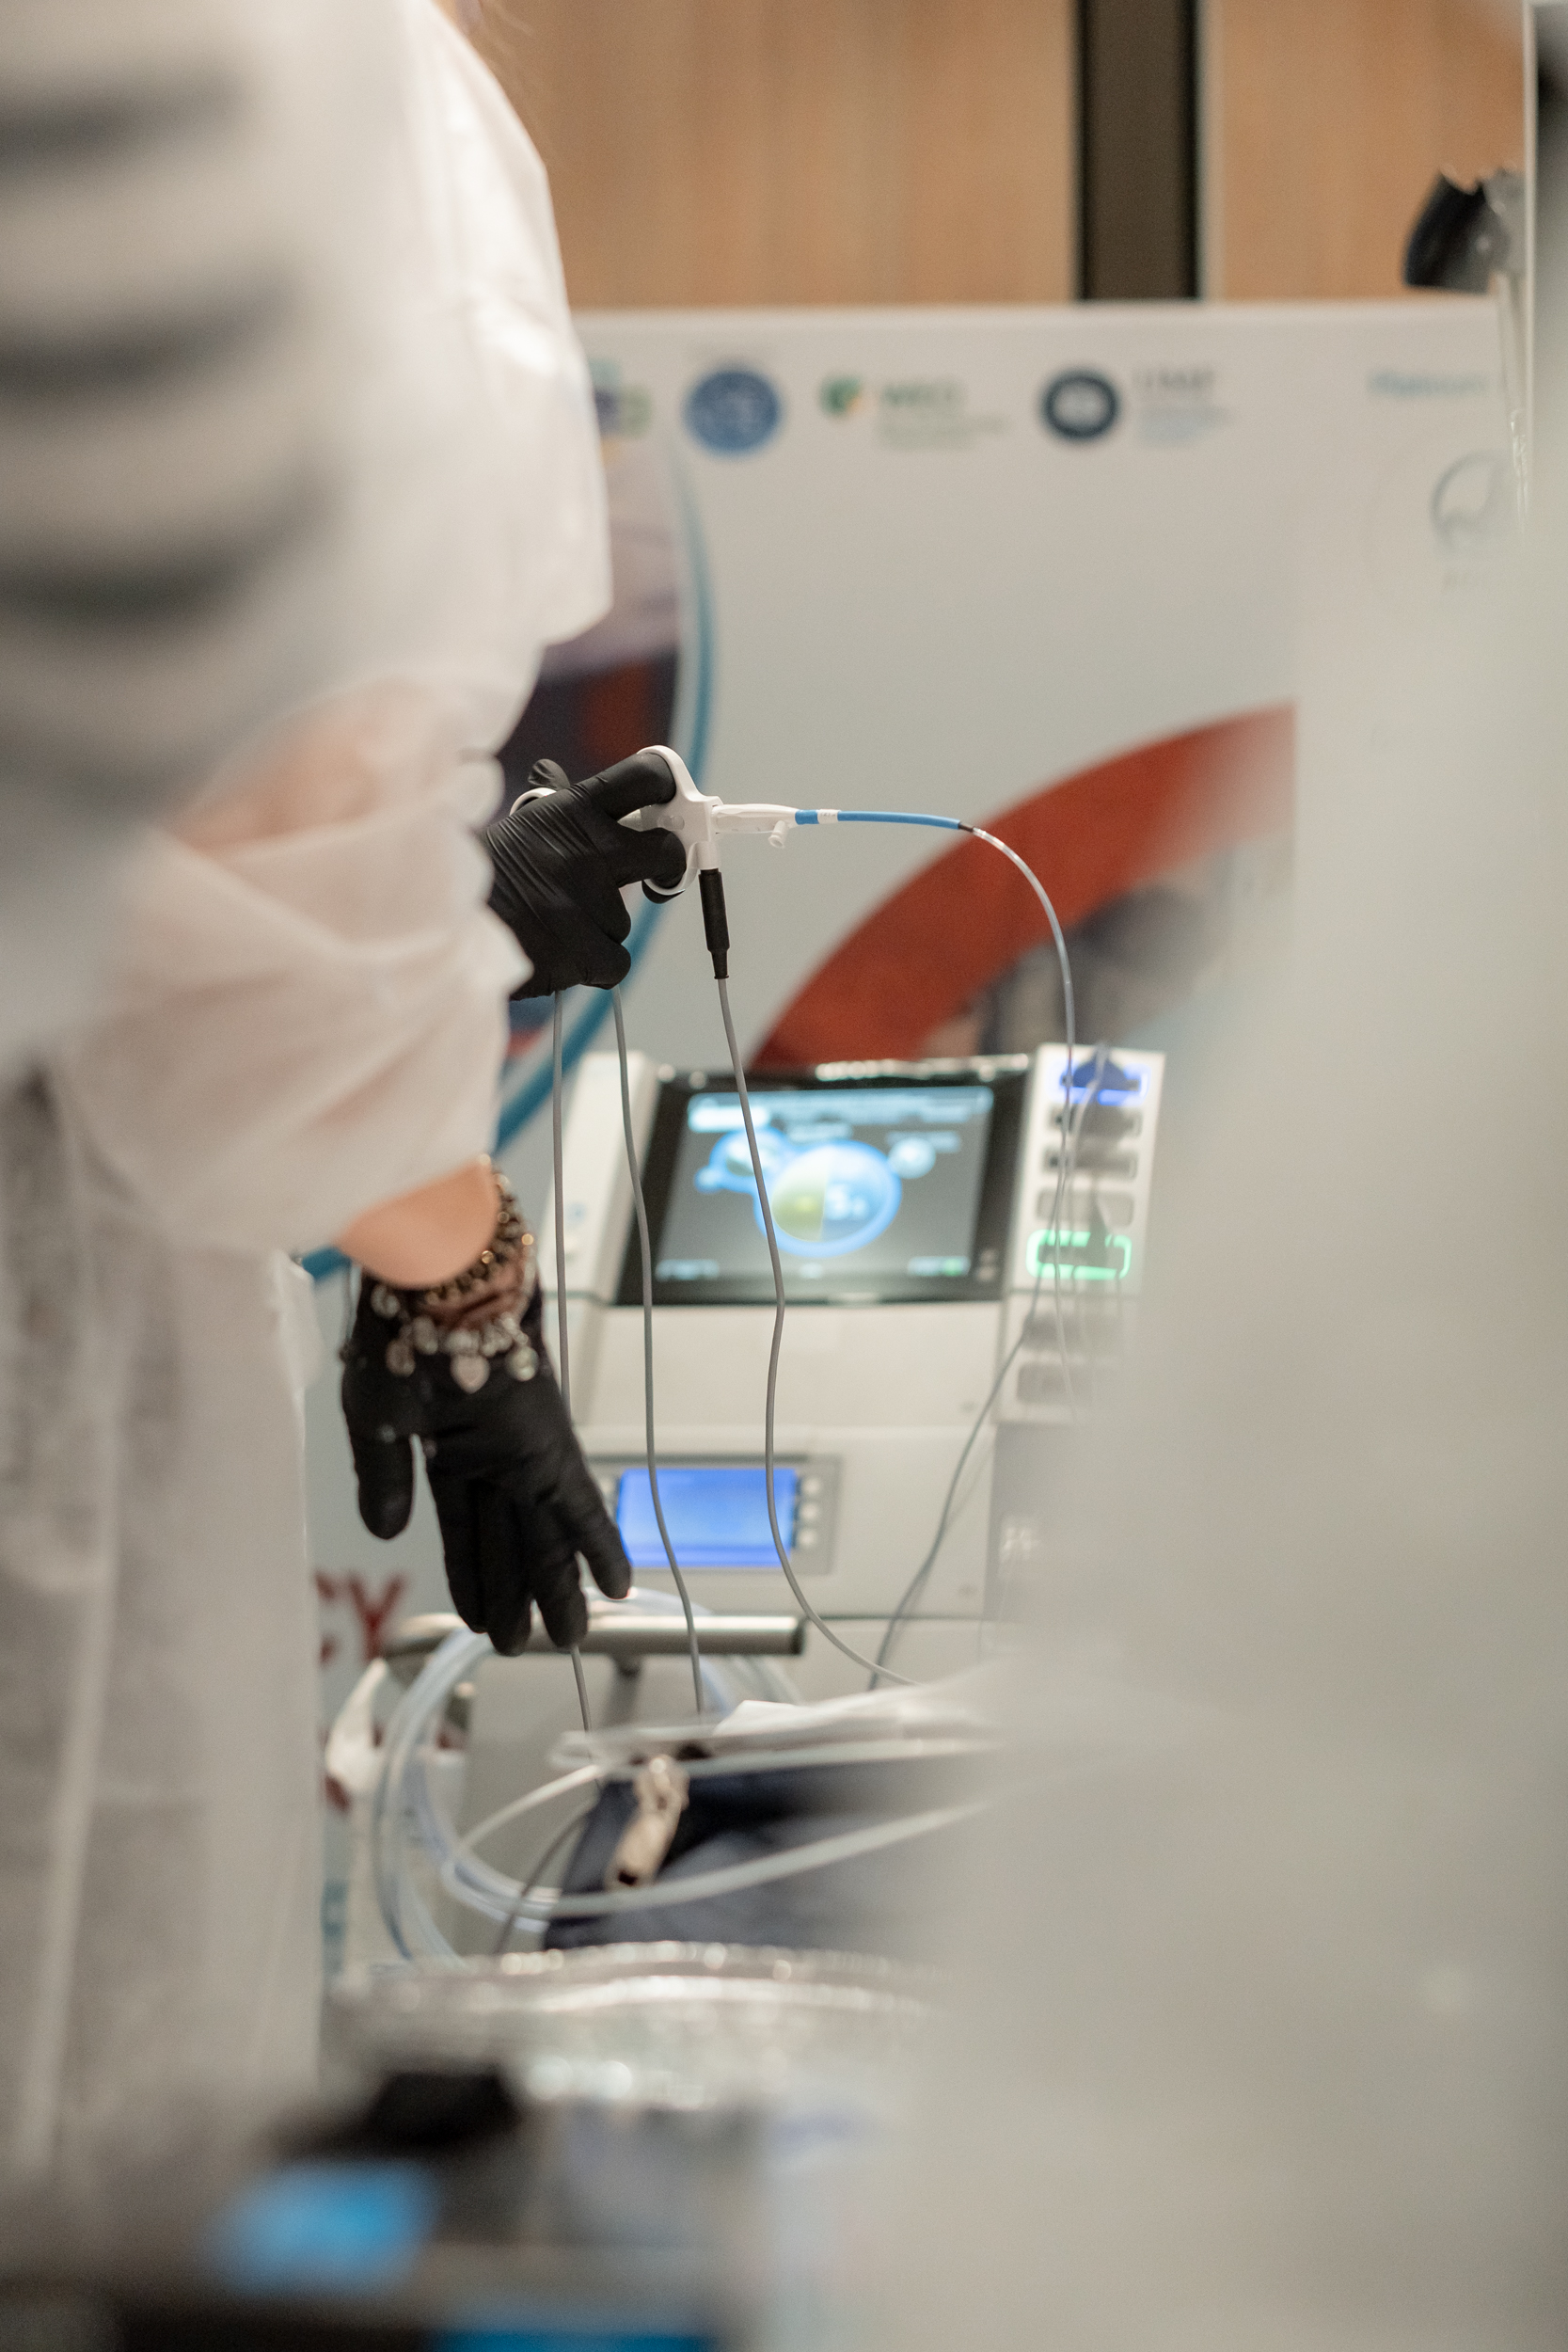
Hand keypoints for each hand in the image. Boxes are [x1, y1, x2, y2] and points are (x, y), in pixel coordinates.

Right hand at [341, 1277, 629, 1653]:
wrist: (433, 1287)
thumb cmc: (395, 1340)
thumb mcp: (373, 1421)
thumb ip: (384, 1480)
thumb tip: (387, 1533)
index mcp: (444, 1448)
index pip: (460, 1528)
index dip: (469, 1574)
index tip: (476, 1618)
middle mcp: (490, 1456)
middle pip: (507, 1539)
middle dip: (516, 1593)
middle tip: (520, 1644)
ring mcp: (523, 1452)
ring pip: (544, 1534)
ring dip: (557, 1585)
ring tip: (568, 1636)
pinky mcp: (548, 1445)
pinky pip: (579, 1505)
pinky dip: (599, 1544)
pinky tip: (615, 1586)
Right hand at [485, 751, 685, 997]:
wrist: (438, 919)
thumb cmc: (490, 873)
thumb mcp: (526, 826)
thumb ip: (569, 814)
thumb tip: (579, 783)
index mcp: (572, 809)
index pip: (645, 778)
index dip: (666, 787)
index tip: (669, 805)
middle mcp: (582, 849)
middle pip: (665, 851)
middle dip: (665, 865)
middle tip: (651, 875)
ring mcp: (580, 900)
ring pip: (625, 920)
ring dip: (599, 927)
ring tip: (555, 922)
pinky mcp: (576, 949)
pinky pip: (614, 962)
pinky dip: (592, 965)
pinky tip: (560, 952)